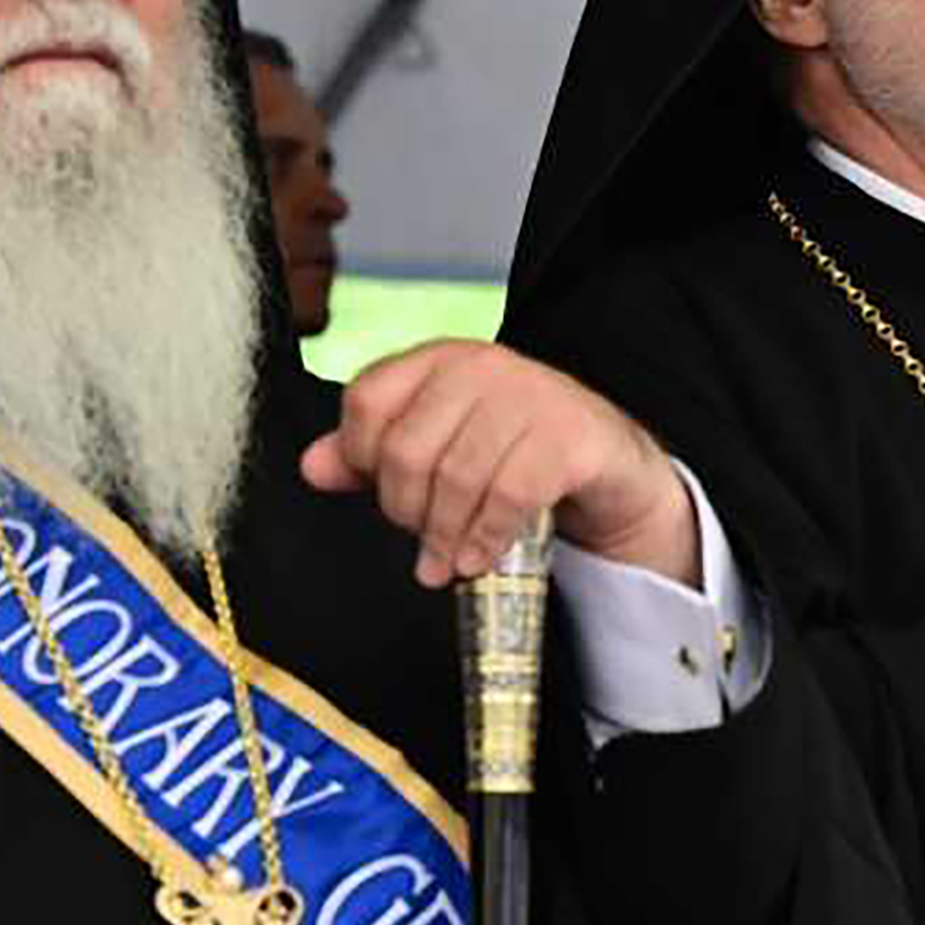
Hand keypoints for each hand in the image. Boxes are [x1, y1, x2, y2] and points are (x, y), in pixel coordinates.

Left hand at [301, 340, 697, 589]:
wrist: (610, 464)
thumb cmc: (517, 453)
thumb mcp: (442, 447)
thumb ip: (375, 454)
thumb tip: (313, 467)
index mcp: (440, 360)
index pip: (366, 403)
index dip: (362, 462)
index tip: (387, 495)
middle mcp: (484, 366)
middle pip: (406, 450)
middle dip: (407, 511)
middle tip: (423, 541)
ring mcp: (533, 395)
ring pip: (456, 478)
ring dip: (446, 537)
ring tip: (449, 564)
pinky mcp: (572, 435)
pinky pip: (510, 496)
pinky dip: (488, 537)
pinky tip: (482, 557)